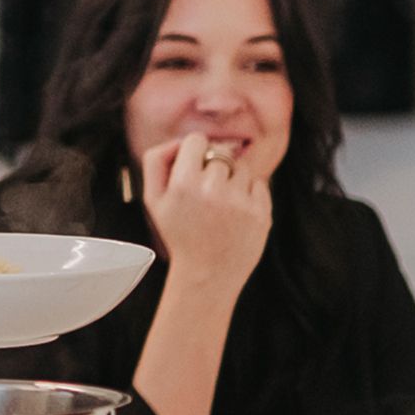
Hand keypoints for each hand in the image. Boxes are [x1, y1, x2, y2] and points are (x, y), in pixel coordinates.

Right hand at [140, 134, 269, 286]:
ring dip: (233, 181)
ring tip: (222, 207)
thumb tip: (180, 140)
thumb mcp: (153, 199)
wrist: (208, 274)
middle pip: (220, 153)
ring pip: (241, 168)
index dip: (195, 152)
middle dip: (214, 169)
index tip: (194, 168)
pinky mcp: (261, 212)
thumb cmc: (180, 234)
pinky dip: (250, 195)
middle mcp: (213, 189)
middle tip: (207, 196)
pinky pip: (259, 184)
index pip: (196, 140)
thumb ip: (156, 160)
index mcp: (183, 184)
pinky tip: (237, 215)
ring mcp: (239, 201)